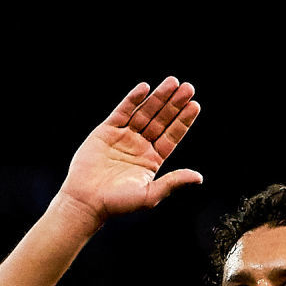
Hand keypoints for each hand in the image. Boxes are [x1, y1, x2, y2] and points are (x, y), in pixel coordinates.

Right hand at [57, 78, 201, 229]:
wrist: (86, 201)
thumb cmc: (118, 203)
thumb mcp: (150, 194)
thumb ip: (173, 181)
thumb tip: (199, 177)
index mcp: (152, 160)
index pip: (172, 135)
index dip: (184, 120)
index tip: (195, 105)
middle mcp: (140, 146)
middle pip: (162, 120)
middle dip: (175, 104)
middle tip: (188, 87)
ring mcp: (124, 136)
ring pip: (145, 112)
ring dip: (158, 97)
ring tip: (172, 82)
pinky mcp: (107, 131)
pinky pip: (122, 111)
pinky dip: (133, 99)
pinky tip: (145, 88)